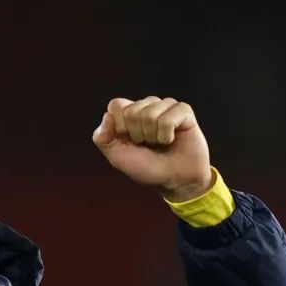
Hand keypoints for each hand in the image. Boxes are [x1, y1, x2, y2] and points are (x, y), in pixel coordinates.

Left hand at [92, 97, 211, 201]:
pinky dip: (166, 136)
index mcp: (128, 113)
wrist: (175, 180)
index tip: (129, 141)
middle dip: (137, 134)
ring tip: (159, 143)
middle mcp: (146, 105)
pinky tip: (171, 139)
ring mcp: (165, 105)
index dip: (120, 127)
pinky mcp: (183, 110)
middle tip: (147, 144)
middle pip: (131, 111)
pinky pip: (168, 119)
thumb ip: (103, 139)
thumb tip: (106, 116)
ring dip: (153, 137)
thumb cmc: (147, 168)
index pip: (116, 105)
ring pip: (149, 114)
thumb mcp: (117, 157)